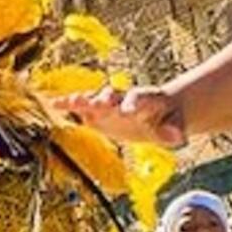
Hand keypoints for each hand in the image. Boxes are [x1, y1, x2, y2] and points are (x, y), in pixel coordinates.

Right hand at [59, 81, 185, 145]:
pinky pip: (81, 106)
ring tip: (70, 101)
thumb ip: (173, 132)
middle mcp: (124, 97)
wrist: (157, 113)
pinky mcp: (97, 111)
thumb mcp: (175, 127)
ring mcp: (109, 102)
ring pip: (95, 97)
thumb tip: (176, 137)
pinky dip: (68, 104)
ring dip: (84, 99)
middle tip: (98, 102)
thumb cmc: (167, 119)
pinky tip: (54, 104)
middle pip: (114, 94)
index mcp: (145, 99)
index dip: (134, 103)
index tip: (128, 111)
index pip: (139, 98)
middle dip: (106, 98)